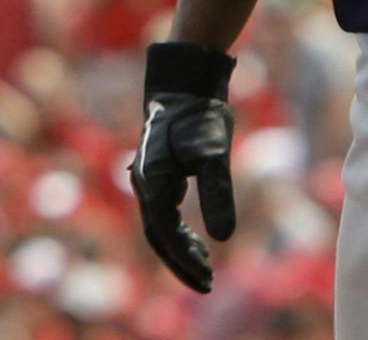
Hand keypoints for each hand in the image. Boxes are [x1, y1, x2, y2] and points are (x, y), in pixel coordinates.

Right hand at [129, 40, 237, 292]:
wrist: (183, 83)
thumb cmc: (198, 117)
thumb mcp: (214, 155)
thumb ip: (218, 195)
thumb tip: (223, 240)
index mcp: (151, 182)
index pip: (164, 233)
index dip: (184, 260)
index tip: (208, 280)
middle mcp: (144, 183)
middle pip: (157, 234)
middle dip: (180, 261)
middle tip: (207, 283)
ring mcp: (150, 178)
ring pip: (159, 224)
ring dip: (180, 247)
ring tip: (206, 265)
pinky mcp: (160, 172)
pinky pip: (164, 211)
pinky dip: (180, 230)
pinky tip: (199, 239)